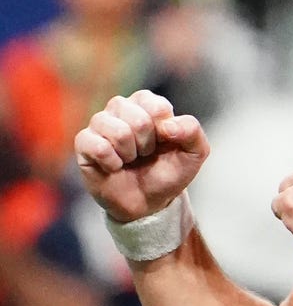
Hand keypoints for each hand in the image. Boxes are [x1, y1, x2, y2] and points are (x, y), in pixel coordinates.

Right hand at [74, 90, 208, 222]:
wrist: (149, 203)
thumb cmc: (170, 172)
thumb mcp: (195, 153)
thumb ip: (192, 131)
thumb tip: (168, 125)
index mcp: (148, 103)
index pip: (157, 107)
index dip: (165, 132)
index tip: (164, 143)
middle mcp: (122, 108)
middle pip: (138, 119)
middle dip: (147, 145)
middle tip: (145, 154)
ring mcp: (100, 124)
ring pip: (117, 131)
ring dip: (130, 153)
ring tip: (130, 159)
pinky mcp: (84, 143)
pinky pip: (96, 145)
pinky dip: (111, 162)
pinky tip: (115, 166)